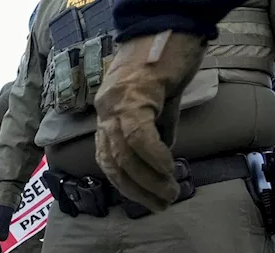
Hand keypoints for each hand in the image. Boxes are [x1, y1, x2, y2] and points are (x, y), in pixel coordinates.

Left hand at [95, 31, 206, 211]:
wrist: (170, 25)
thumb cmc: (167, 61)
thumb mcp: (161, 102)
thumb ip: (157, 131)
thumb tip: (161, 161)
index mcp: (107, 114)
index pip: (106, 159)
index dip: (125, 184)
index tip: (145, 200)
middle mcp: (104, 111)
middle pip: (112, 162)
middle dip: (136, 190)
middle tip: (160, 205)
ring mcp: (114, 103)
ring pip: (124, 153)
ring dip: (148, 179)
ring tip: (169, 193)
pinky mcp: (131, 96)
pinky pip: (138, 136)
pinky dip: (153, 156)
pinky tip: (168, 169)